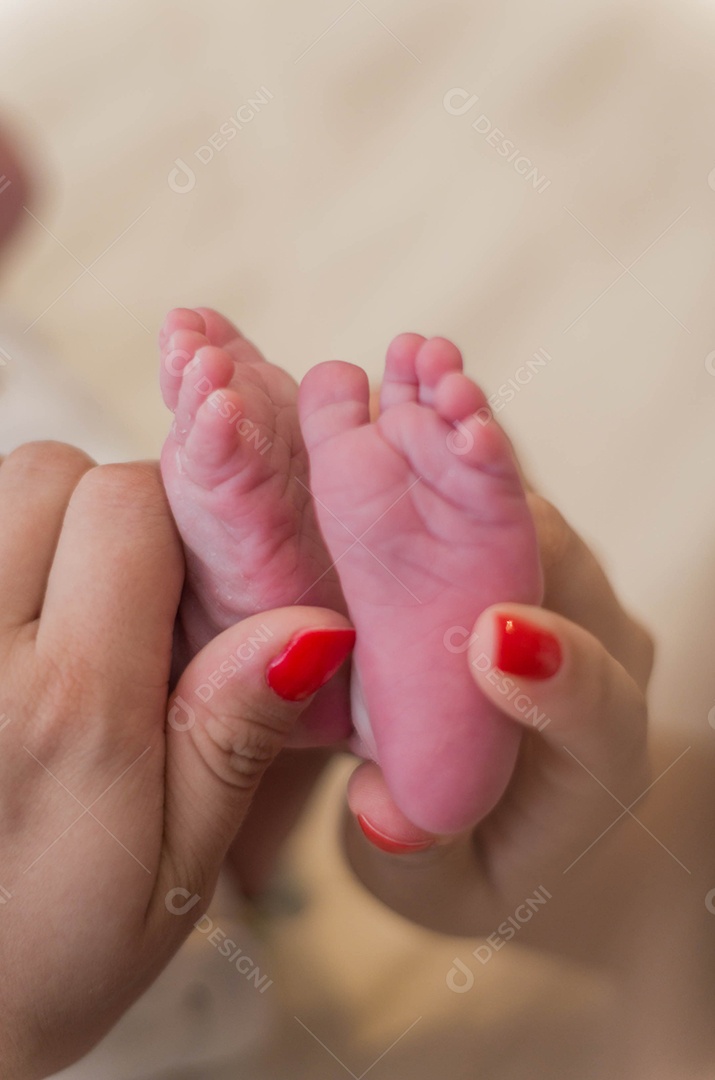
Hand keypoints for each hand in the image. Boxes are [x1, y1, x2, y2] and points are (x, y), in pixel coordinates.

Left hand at [0, 443, 353, 1078]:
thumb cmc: (44, 953)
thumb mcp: (173, 873)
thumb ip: (230, 738)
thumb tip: (310, 623)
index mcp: (68, 712)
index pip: (127, 506)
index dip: (178, 526)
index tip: (188, 587)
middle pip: (48, 473)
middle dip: (104, 514)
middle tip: (122, 605)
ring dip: (39, 532)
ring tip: (60, 628)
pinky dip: (1, 562)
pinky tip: (15, 641)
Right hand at [344, 494, 653, 965]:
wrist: (510, 814)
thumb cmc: (480, 857)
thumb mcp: (440, 888)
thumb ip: (416, 857)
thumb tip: (378, 808)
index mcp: (599, 761)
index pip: (602, 711)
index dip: (557, 672)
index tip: (493, 645)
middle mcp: (604, 663)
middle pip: (568, 583)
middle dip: (489, 543)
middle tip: (400, 510)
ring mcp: (574, 601)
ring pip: (533, 526)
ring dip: (461, 493)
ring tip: (382, 457)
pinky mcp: (534, 562)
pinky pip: (497, 510)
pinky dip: (443, 484)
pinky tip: (385, 457)